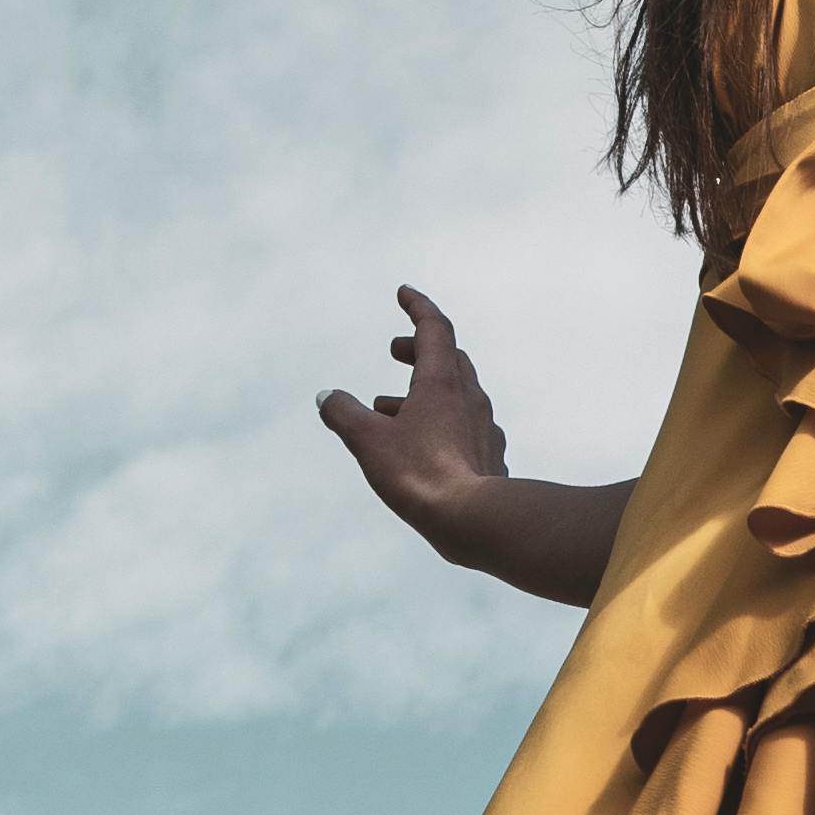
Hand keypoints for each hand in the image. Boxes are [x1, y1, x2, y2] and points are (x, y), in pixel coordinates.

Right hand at [320, 287, 511, 565]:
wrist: (474, 521)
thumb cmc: (420, 474)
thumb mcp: (368, 440)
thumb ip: (343, 414)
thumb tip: (326, 397)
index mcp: (442, 383)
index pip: (434, 329)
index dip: (418, 307)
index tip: (404, 293)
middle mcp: (469, 399)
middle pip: (449, 359)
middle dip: (419, 348)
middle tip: (396, 349)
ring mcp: (484, 429)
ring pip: (456, 395)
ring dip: (422, 391)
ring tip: (387, 406)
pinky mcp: (489, 458)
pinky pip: (463, 428)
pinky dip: (438, 423)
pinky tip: (421, 444)